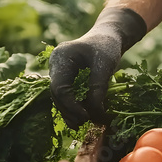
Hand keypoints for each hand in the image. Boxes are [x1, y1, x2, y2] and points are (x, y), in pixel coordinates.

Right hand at [49, 8, 146, 128]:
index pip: (60, 87)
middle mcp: (55, 65)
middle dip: (70, 111)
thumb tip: (95, 114)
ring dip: (70, 112)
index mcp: (61, 57)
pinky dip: (73, 106)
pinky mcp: (64, 78)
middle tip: (84, 123)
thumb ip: (98, 88)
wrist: (107, 37)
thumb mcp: (105, 65)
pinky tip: (82, 118)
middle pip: (57, 94)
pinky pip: (65, 95)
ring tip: (81, 124)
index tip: (86, 116)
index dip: (71, 105)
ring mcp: (58, 72)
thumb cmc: (106, 47)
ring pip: (59, 97)